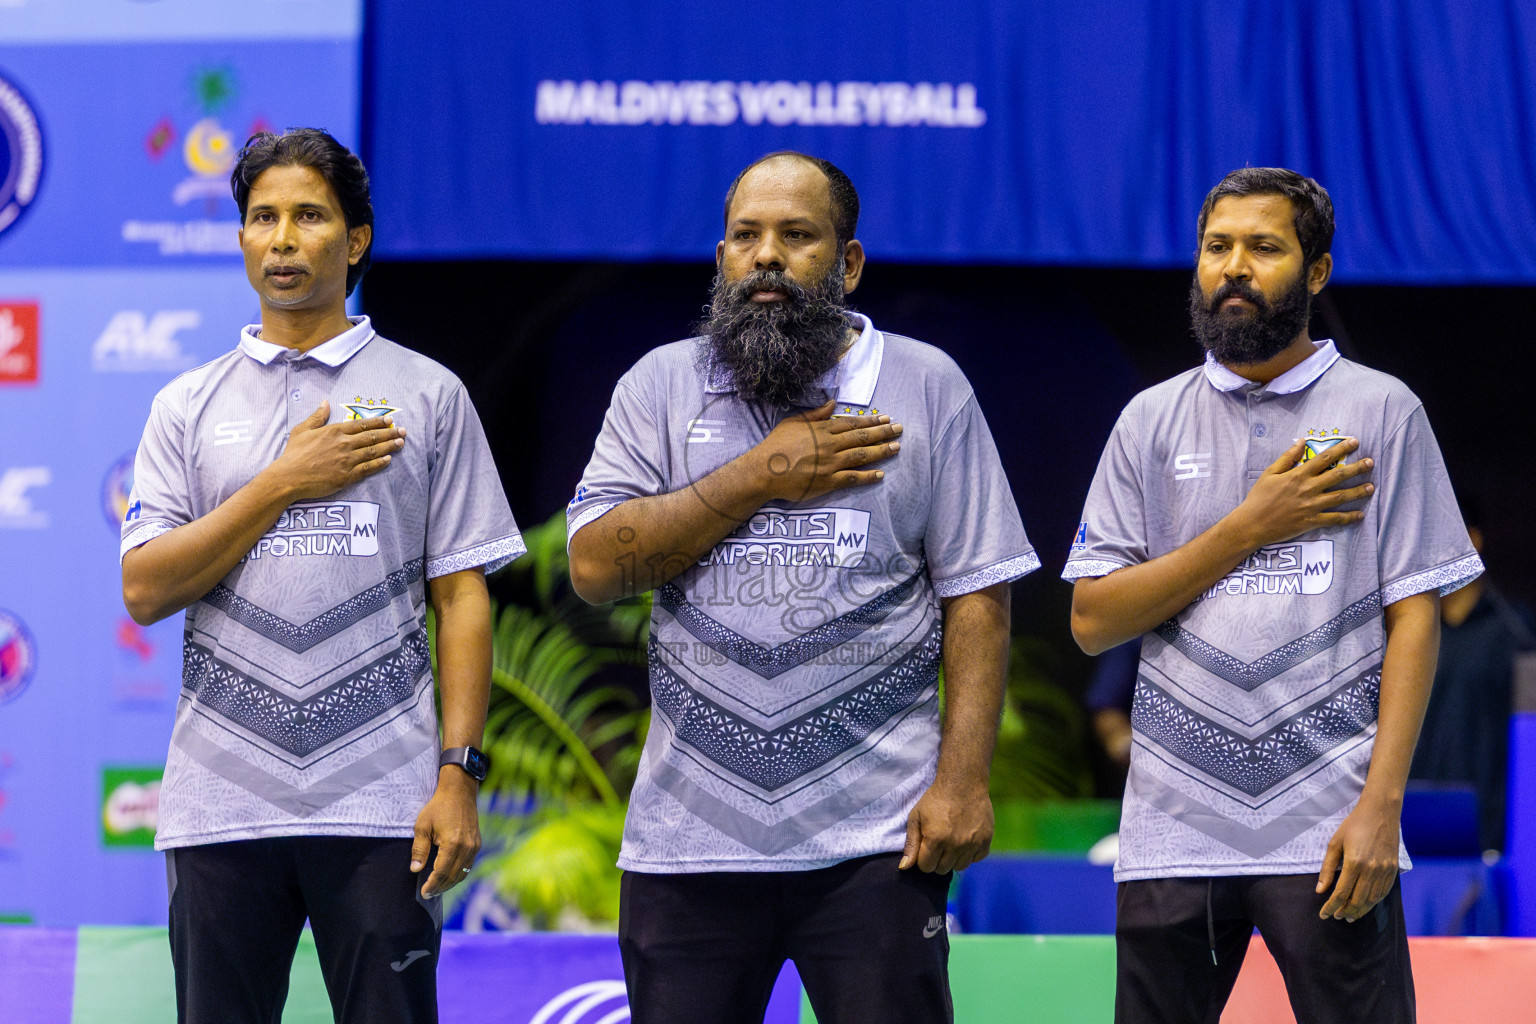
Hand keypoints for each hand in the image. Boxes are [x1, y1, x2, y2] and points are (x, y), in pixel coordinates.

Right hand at [268, 401, 406, 500]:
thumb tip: (325, 402)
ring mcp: (347, 461)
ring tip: (401, 443)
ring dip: (389, 447)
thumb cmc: (294, 453)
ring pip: (373, 452)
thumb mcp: (302, 430)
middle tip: (403, 431)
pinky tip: (388, 460)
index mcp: (334, 431)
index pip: (362, 425)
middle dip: (390, 433)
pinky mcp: (346, 476)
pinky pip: (367, 469)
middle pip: (372, 437)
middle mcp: (344, 444)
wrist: (288, 477)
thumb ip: (317, 416)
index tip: (390, 420)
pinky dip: (379, 464)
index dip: (378, 422)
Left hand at [410, 767, 480, 897]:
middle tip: (428, 894)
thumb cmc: (438, 807)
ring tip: (437, 888)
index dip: (432, 885)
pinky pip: (468, 865)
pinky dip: (458, 874)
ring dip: (450, 883)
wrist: (459, 792)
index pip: (441, 872)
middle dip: (440, 887)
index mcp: (452, 844)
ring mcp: (474, 846)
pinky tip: (448, 875)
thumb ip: (419, 849)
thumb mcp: (423, 826)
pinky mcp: (477, 844)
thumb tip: (415, 869)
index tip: (423, 893)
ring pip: (463, 873)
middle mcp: (467, 848)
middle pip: (453, 876)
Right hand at [755, 400, 902, 502]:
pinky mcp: (828, 482)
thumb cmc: (775, 445)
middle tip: (899, 430)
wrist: (764, 470)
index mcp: (822, 429)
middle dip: (883, 433)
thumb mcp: (794, 422)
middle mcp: (830, 445)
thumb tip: (832, 403)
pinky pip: (853, 478)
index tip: (885, 419)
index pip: (852, 424)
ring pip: (862, 455)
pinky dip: (868, 476)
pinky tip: (881, 474)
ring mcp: (831, 464)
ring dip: (881, 451)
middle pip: (862, 437)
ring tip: (896, 448)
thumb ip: (815, 414)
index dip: (871, 421)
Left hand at [899, 778, 992, 873]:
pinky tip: (965, 840)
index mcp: (935, 839)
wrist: (963, 782)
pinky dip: (970, 853)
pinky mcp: (985, 840)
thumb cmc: (935, 799)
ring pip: (960, 866)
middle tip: (938, 843)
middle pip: (942, 869)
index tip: (925, 847)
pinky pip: (976, 859)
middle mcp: (955, 844)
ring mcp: (972, 843)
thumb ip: (911, 844)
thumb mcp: (916, 817)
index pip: (926, 867)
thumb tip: (904, 867)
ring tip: (951, 842)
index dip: (923, 858)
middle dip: (937, 860)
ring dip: (953, 859)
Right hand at [1229, 436, 1373, 548]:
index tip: (1355, 442)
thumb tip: (1301, 441)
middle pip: (1337, 476)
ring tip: (1371, 487)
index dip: (1341, 449)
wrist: (1252, 524)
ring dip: (1357, 491)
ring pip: (1340, 497)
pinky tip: (1360, 515)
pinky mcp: (1311, 521)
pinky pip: (1334, 519)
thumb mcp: (1269, 473)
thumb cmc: (1258, 497)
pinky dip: (1348, 517)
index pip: (1324, 458)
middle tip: (1371, 463)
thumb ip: (1287, 457)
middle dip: (1357, 468)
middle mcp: (1308, 488)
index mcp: (1298, 475)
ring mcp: (1311, 506)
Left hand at [1316, 796, 1400, 921]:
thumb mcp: (1335, 843)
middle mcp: (1372, 870)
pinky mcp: (1393, 870)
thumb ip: (1328, 868)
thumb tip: (1320, 890)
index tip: (1323, 915)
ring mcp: (1385, 871)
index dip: (1330, 907)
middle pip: (1357, 901)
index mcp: (1354, 863)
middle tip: (1336, 916)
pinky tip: (1365, 905)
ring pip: (1372, 900)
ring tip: (1349, 916)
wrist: (1381, 812)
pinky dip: (1373, 903)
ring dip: (1360, 911)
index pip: (1341, 894)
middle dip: (1345, 912)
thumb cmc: (1354, 825)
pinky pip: (1383, 893)